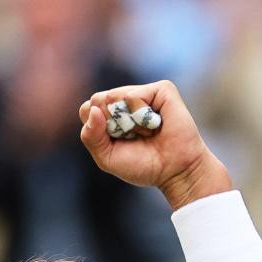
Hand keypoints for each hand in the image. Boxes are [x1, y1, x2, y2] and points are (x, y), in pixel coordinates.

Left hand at [78, 80, 232, 209]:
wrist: (175, 171)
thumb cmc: (143, 165)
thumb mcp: (107, 158)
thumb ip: (90, 137)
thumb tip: (92, 108)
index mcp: (110, 115)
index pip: (87, 109)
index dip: (96, 128)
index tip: (114, 143)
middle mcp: (125, 100)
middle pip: (98, 100)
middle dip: (110, 124)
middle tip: (131, 138)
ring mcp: (143, 93)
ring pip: (113, 96)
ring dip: (127, 122)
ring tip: (145, 132)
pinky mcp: (161, 90)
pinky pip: (133, 95)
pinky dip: (140, 115)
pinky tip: (155, 125)